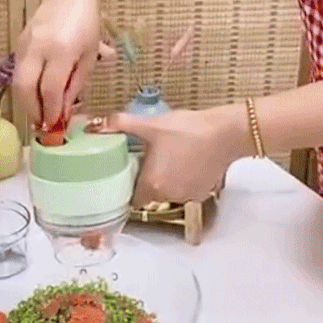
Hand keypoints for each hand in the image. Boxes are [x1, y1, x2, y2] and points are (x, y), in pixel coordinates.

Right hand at [14, 0, 100, 126]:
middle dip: (32, 111)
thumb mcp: (88, 57)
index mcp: (61, 51)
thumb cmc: (86, 24)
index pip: (50, 89)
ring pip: (18, 81)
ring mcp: (25, 44)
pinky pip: (18, 70)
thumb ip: (75, 85)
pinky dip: (25, 87)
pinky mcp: (19, 43)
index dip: (51, 111)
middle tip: (42, 125)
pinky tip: (35, 94)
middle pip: (26, 88)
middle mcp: (39, 48)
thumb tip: (64, 112)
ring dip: (26, 102)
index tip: (54, 126)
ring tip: (39, 114)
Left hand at [90, 106, 248, 207]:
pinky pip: (186, 190)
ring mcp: (188, 196)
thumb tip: (97, 124)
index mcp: (153, 185)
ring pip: (169, 193)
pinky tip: (185, 161)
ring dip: (166, 180)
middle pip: (150, 195)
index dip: (128, 187)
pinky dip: (183, 180)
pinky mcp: (203, 192)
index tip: (128, 173)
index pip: (132, 198)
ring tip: (168, 158)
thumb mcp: (151, 125)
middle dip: (148, 179)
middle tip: (148, 159)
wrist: (225, 132)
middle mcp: (169, 197)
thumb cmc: (187, 130)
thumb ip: (122, 124)